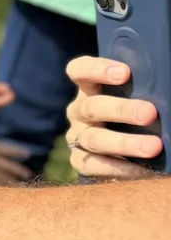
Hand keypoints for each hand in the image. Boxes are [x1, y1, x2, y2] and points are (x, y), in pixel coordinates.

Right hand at [64, 56, 160, 178]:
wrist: (123, 149)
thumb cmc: (138, 111)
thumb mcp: (139, 95)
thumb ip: (148, 88)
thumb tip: (168, 89)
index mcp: (90, 88)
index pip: (79, 71)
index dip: (96, 70)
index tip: (124, 73)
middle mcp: (79, 111)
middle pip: (91, 107)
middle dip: (120, 110)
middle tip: (149, 114)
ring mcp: (77, 136)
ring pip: (93, 138)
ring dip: (123, 143)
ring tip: (153, 147)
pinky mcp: (80, 161)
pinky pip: (93, 165)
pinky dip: (118, 168)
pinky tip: (141, 169)